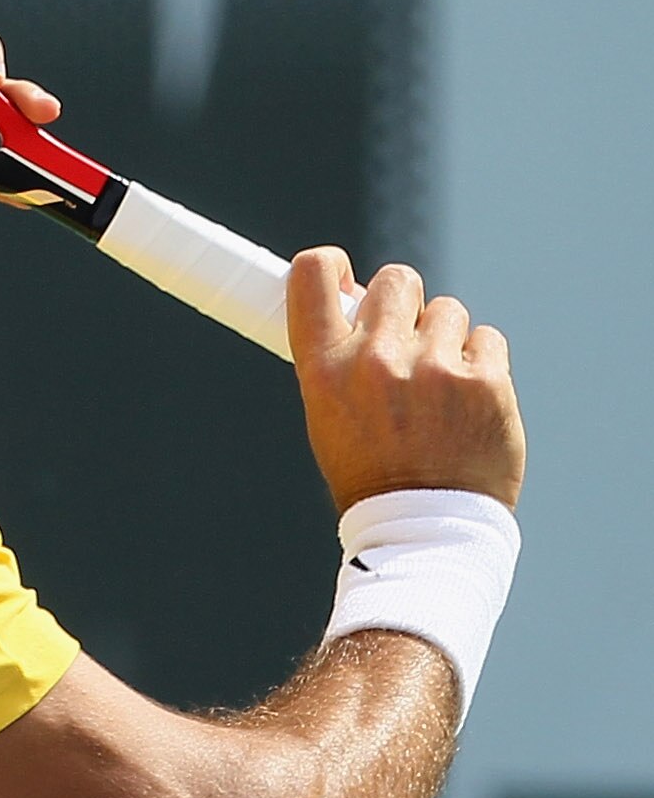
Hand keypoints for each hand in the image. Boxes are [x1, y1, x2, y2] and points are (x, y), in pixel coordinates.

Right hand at [287, 247, 525, 512]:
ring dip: (445, 341)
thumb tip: (363, 303)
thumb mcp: (330, 417)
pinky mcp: (485, 382)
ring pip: (447, 311)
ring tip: (439, 392)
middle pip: (396, 280)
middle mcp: (376, 361)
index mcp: (324, 370)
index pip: (312, 276)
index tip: (344, 278)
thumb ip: (343, 359)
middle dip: (404, 306)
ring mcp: (434, 369)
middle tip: (407, 346)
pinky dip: (480, 364)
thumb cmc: (372, 476)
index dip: (330, 266)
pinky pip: (486, 339)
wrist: (424, 531)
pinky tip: (467, 402)